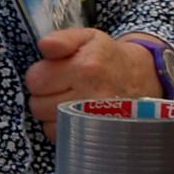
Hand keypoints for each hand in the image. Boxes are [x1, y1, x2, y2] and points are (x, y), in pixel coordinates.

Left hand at [22, 27, 161, 125]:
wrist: (138, 81)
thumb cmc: (107, 57)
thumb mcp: (88, 37)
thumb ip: (62, 39)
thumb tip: (44, 47)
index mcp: (86, 68)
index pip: (35, 79)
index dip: (40, 73)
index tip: (54, 71)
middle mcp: (90, 97)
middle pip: (37, 105)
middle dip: (44, 94)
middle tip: (62, 86)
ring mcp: (93, 121)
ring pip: (46, 122)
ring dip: (51, 112)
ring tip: (68, 99)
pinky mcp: (93, 136)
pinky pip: (59, 135)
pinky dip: (61, 126)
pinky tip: (74, 113)